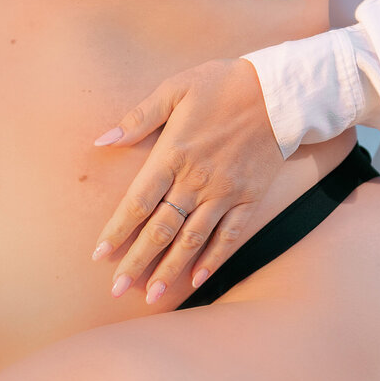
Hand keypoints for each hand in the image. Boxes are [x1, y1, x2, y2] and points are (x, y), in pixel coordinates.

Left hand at [89, 58, 284, 305]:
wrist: (279, 91)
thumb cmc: (221, 84)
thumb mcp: (175, 89)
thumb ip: (138, 117)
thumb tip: (102, 139)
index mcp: (173, 154)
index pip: (138, 201)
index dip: (118, 230)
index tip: (100, 255)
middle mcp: (196, 180)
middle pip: (161, 229)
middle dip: (137, 262)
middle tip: (117, 290)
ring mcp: (224, 192)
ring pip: (192, 239)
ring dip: (169, 269)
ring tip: (150, 295)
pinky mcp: (248, 198)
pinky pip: (229, 236)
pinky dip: (212, 260)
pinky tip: (196, 280)